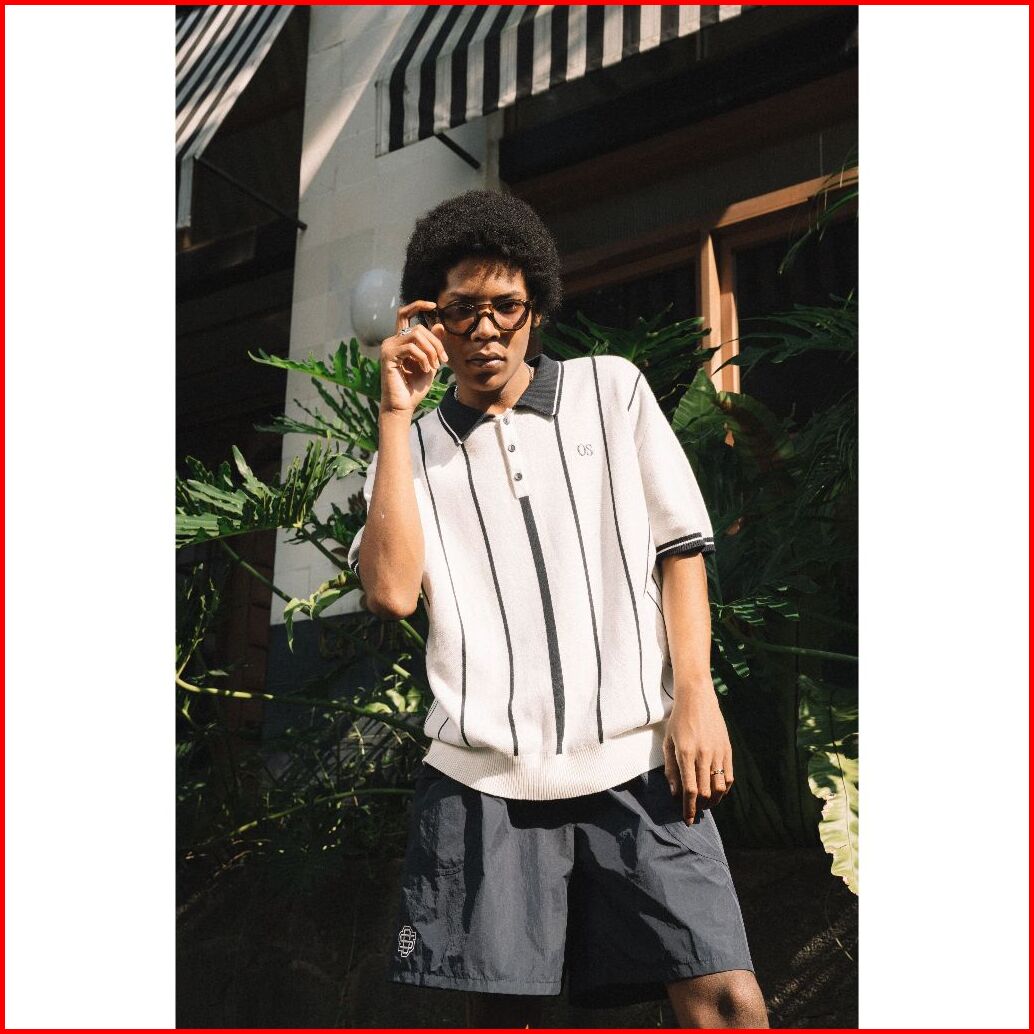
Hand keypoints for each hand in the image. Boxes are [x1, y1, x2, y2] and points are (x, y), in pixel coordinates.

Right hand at [379, 301, 449, 414]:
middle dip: (436, 343)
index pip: (405, 314)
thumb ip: (433, 345)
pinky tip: (426, 369)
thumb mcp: (430, 363)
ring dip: (431, 351)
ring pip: (416, 335)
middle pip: (418, 328)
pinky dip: (423, 358)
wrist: (403, 406)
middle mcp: (392, 341)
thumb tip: (439, 324)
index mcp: (401, 341)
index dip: (418, 306)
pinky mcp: (388, 356)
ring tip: (434, 366)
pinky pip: (411, 348)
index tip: (433, 305)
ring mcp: (388, 347)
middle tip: (443, 360)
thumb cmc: (414, 388)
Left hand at [662, 691, 734, 825]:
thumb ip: (670, 769)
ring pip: (720, 787)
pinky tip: (717, 792)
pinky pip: (729, 776)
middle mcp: (703, 755)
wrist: (697, 698)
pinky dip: (724, 789)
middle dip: (700, 807)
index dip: (689, 808)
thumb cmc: (678, 720)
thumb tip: (674, 793)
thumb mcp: (668, 743)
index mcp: (686, 754)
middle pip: (706, 792)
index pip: (690, 790)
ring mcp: (718, 752)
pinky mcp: (728, 749)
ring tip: (706, 804)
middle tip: (695, 811)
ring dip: (713, 801)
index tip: (687, 819)